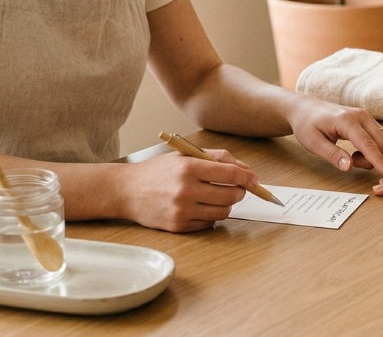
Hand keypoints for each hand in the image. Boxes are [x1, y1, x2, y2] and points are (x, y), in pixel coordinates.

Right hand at [121, 148, 253, 232]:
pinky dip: (211, 215)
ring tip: (217, 196)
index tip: (255, 180)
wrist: (126, 191)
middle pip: (230, 195)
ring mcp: (182, 210)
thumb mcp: (184, 155)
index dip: (247, 177)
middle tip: (237, 188)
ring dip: (227, 204)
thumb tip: (244, 169)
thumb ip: (216, 158)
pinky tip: (202, 206)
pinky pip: (209, 223)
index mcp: (188, 167)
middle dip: (240, 192)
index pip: (229, 173)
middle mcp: (186, 190)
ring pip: (223, 211)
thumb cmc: (157, 171)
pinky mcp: (178, 226)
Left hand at [286, 97, 382, 177]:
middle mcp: (360, 115)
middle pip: (382, 143)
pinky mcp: (367, 119)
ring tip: (353, 156)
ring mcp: (365, 116)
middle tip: (351, 162)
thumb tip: (349, 166)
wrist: (306, 108)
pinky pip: (380, 137)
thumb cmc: (307, 124)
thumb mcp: (313, 143)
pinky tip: (358, 150)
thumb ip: (332, 155)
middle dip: (372, 160)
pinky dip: (374, 148)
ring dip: (375, 155)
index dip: (379, 161)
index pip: (368, 144)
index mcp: (346, 121)